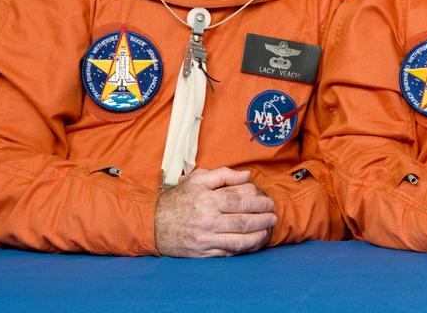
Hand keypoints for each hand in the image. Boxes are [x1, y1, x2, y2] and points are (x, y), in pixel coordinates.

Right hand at [154, 167, 276, 256]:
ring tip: (267, 230)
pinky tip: (254, 242)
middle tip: (273, 216)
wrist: (153, 224)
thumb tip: (248, 175)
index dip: (259, 201)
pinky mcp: (203, 253)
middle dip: (263, 219)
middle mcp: (208, 220)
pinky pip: (229, 252)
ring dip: (258, 235)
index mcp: (208, 199)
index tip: (268, 201)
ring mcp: (206, 238)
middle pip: (244, 221)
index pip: (241, 200)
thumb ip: (224, 174)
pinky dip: (245, 248)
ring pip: (239, 239)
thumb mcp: (198, 179)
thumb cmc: (178, 199)